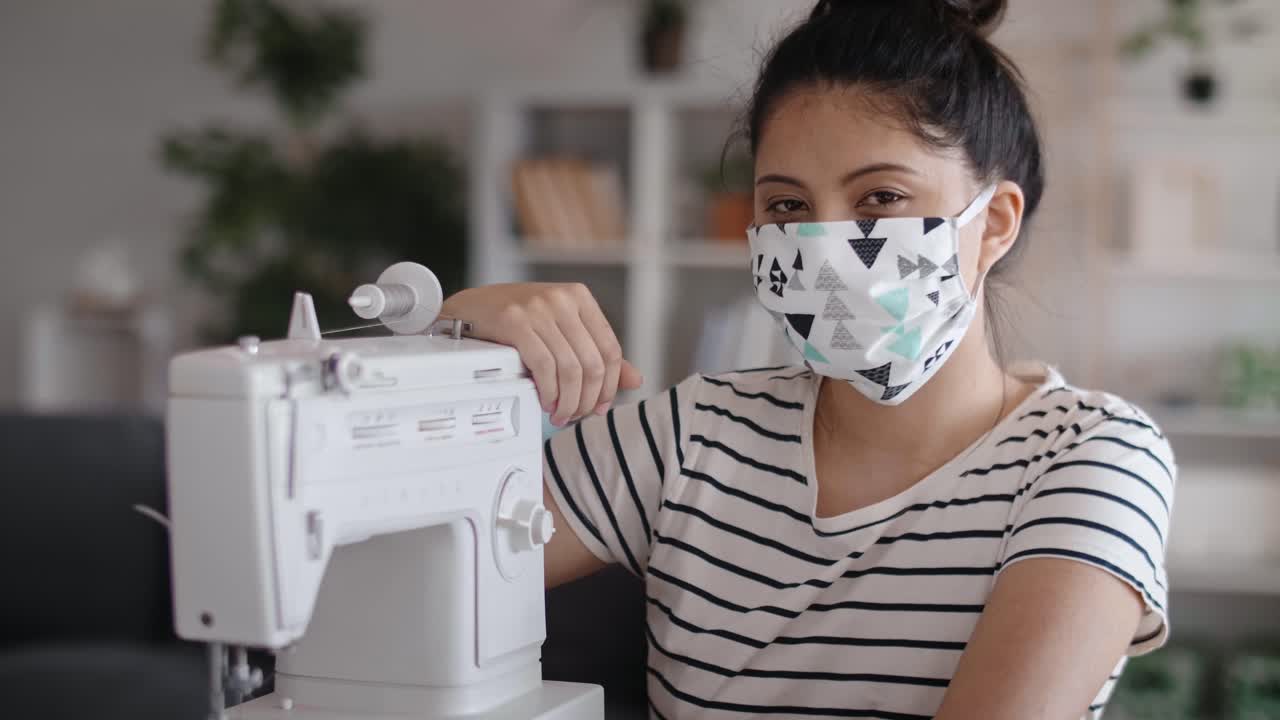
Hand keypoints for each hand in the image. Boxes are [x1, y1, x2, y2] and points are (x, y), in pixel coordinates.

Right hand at [441, 283, 643, 425]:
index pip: (610, 349)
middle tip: (576, 416)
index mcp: (580, 298)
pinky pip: (544, 367)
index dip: (609, 385)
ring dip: (568, 401)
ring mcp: (538, 308)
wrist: (470, 308)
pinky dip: (548, 392)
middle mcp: (562, 299)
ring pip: (570, 369)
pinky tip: (545, 401)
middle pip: (592, 362)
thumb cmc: (516, 321)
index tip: (600, 406)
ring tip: (560, 414)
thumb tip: (635, 380)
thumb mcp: (561, 330)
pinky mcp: (515, 322)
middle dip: (587, 399)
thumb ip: (596, 353)